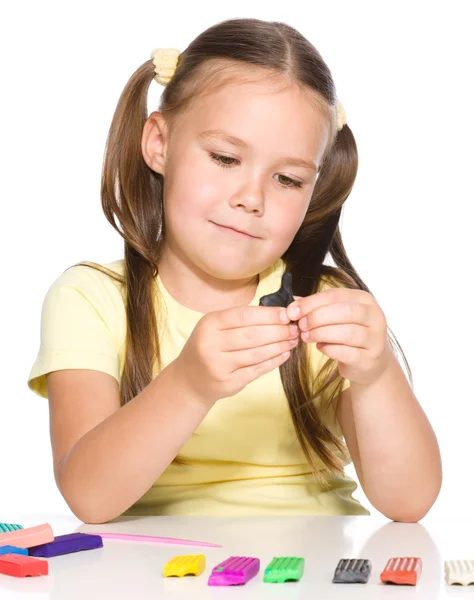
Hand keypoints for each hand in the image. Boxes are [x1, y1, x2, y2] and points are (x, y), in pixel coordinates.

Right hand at [174, 305, 298, 404]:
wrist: (190, 379)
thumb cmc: (209, 346)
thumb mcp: (215, 327)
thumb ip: (240, 319)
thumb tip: (278, 314)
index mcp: (209, 324)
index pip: (244, 315)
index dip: (268, 314)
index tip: (287, 314)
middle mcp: (210, 344)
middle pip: (252, 335)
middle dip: (278, 331)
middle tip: (295, 329)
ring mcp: (218, 365)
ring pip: (256, 354)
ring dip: (279, 346)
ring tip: (292, 340)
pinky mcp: (227, 382)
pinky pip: (256, 370)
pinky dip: (273, 362)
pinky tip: (284, 355)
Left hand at [286, 288, 391, 385]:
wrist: (369, 362)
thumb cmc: (348, 335)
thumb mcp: (335, 316)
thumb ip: (316, 308)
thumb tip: (293, 301)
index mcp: (364, 300)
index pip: (336, 295)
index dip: (311, 302)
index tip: (292, 311)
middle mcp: (375, 317)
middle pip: (344, 312)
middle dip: (317, 317)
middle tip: (301, 325)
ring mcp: (375, 339)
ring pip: (347, 333)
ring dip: (321, 334)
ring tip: (306, 337)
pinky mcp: (369, 359)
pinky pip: (347, 353)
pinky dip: (329, 349)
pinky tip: (321, 347)